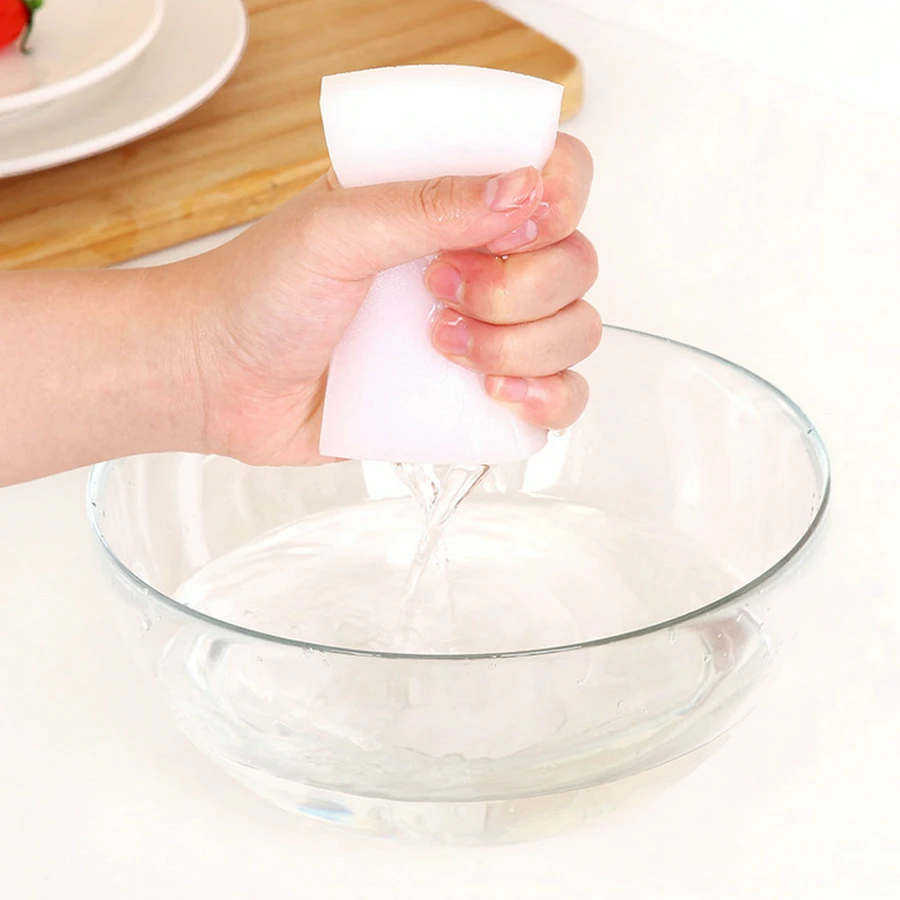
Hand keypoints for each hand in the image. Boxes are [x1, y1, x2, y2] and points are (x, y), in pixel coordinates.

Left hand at [183, 133, 599, 465]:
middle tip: (442, 293)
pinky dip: (548, 399)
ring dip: (524, 347)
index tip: (513, 233)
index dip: (558, 203)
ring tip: (444, 348)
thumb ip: (425, 204)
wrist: (221, 379)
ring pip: (575, 332)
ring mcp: (484, 332)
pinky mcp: (474, 395)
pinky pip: (557, 396)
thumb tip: (520, 187)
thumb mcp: (334, 229)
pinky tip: (497, 395)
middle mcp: (480, 263)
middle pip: (575, 264)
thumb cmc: (260, 293)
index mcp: (449, 204)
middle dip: (521, 290)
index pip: (555, 178)